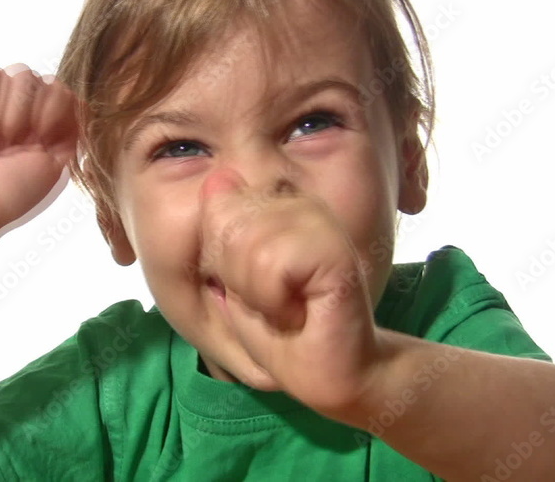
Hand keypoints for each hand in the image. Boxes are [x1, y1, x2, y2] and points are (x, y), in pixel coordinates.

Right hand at [0, 62, 78, 234]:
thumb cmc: (4, 195)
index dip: (46, 109)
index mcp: (32, 116)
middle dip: (16, 114)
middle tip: (2, 148)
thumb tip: (81, 99)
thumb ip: (72, 129)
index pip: (50, 83)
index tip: (37, 141)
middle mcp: (3, 103)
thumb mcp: (54, 165)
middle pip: (22, 74)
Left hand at [198, 168, 381, 415]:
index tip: (251, 289)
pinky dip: (273, 301)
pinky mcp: (337, 252)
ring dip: (256, 294)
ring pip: (249, 243)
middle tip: (270, 303)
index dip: (220, 258)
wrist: (329, 377)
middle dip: (235, 276)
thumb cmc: (280, 335)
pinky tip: (299, 314)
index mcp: (277, 207)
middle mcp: (301, 205)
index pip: (217, 204)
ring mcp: (322, 224)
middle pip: (228, 219)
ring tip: (286, 309)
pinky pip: (273, 264)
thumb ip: (220, 235)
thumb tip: (217, 178)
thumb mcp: (232, 283)